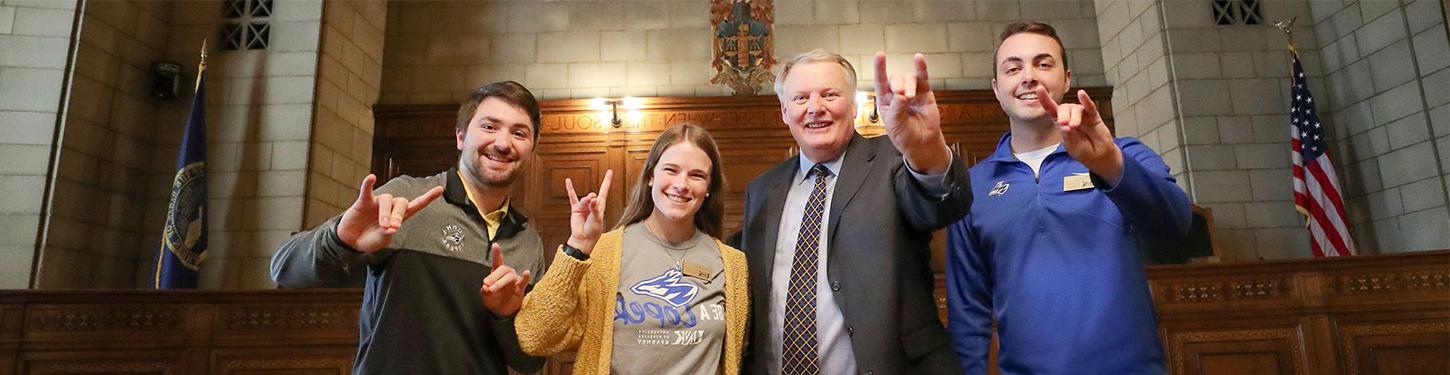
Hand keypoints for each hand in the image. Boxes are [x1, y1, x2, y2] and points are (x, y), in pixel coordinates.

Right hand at [336, 174, 443, 252]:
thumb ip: (386, 235)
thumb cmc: (370, 239)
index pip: (416, 205)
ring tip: (383, 225)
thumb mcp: (381, 241)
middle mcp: (390, 206)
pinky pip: (367, 190)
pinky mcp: (363, 201)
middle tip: (392, 227)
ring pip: (386, 200)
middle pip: (401, 202)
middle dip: (398, 215)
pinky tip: (372, 178)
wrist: (352, 241)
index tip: (440, 189)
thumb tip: (391, 228)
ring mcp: (377, 202)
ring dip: (385, 212)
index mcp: (400, 216)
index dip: (427, 198)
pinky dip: (368, 184)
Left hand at [481, 244, 531, 316]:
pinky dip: (525, 277)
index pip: (497, 262)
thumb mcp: (485, 295)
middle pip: (502, 269)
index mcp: (497, 273)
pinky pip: (523, 281)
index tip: (495, 245)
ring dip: (500, 282)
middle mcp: (507, 274)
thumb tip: (485, 287)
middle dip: (493, 276)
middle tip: (486, 284)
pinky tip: (526, 272)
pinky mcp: (520, 288)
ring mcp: (514, 280)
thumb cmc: (493, 300)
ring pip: (509, 276)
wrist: (500, 312)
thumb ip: (485, 290)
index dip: (497, 253)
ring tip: (492, 289)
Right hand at [565, 170, 612, 253]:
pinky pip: (572, 197)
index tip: (610, 171)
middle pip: (593, 196)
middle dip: (592, 199)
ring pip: (584, 199)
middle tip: (592, 202)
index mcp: (600, 206)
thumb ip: (594, 208)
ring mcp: (584, 206)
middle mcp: (592, 204)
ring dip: (585, 202)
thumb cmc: (593, 231)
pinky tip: (568, 181)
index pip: (604, 190)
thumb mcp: (597, 219)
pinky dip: (570, 189)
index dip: (607, 181)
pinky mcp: (576, 209)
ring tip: (586, 204)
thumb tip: (592, 198)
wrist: (583, 239)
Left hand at [874, 52, 952, 173]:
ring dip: (909, 85)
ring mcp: (912, 92)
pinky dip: (921, 68)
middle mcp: (897, 94)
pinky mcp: (925, 93)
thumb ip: (897, 109)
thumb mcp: (895, 124)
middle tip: (902, 96)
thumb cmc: (904, 135)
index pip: (880, 81)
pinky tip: (919, 59)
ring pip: (909, 78)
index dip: (880, 68)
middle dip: (898, 85)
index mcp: (885, 100)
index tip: (880, 55)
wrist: (921, 143)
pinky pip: (923, 78)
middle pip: (896, 79)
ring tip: (911, 97)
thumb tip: (901, 95)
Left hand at [1035, 87, 1122, 183]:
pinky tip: (1082, 94)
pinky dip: (1086, 100)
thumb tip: (1064, 126)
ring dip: (1074, 116)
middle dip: (1063, 115)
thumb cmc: (1082, 150)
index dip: (1045, 100)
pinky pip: (1089, 107)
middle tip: (1064, 124)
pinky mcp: (1094, 117)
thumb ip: (1068, 136)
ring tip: (1074, 126)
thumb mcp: (1071, 146)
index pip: (1051, 109)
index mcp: (1061, 123)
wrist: (1097, 156)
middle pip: (1063, 108)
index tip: (1039, 89)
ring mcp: (1082, 115)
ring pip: (1076, 109)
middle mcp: (1070, 116)